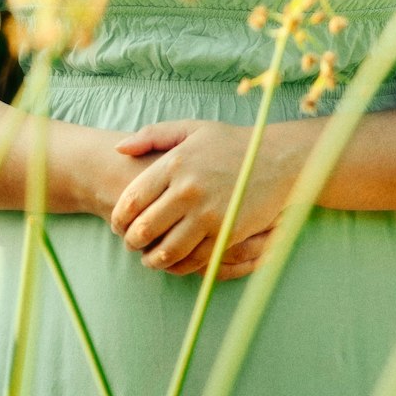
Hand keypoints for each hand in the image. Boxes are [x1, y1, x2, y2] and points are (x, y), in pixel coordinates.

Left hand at [109, 119, 294, 279]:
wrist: (278, 159)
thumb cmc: (231, 144)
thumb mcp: (192, 129)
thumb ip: (152, 135)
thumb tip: (119, 148)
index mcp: (175, 163)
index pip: (131, 201)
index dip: (119, 219)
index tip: (118, 226)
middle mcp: (188, 189)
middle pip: (144, 229)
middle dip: (132, 242)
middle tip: (132, 244)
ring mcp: (208, 213)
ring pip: (166, 250)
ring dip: (152, 259)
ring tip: (149, 257)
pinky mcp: (226, 233)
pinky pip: (194, 259)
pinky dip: (179, 266)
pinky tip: (175, 262)